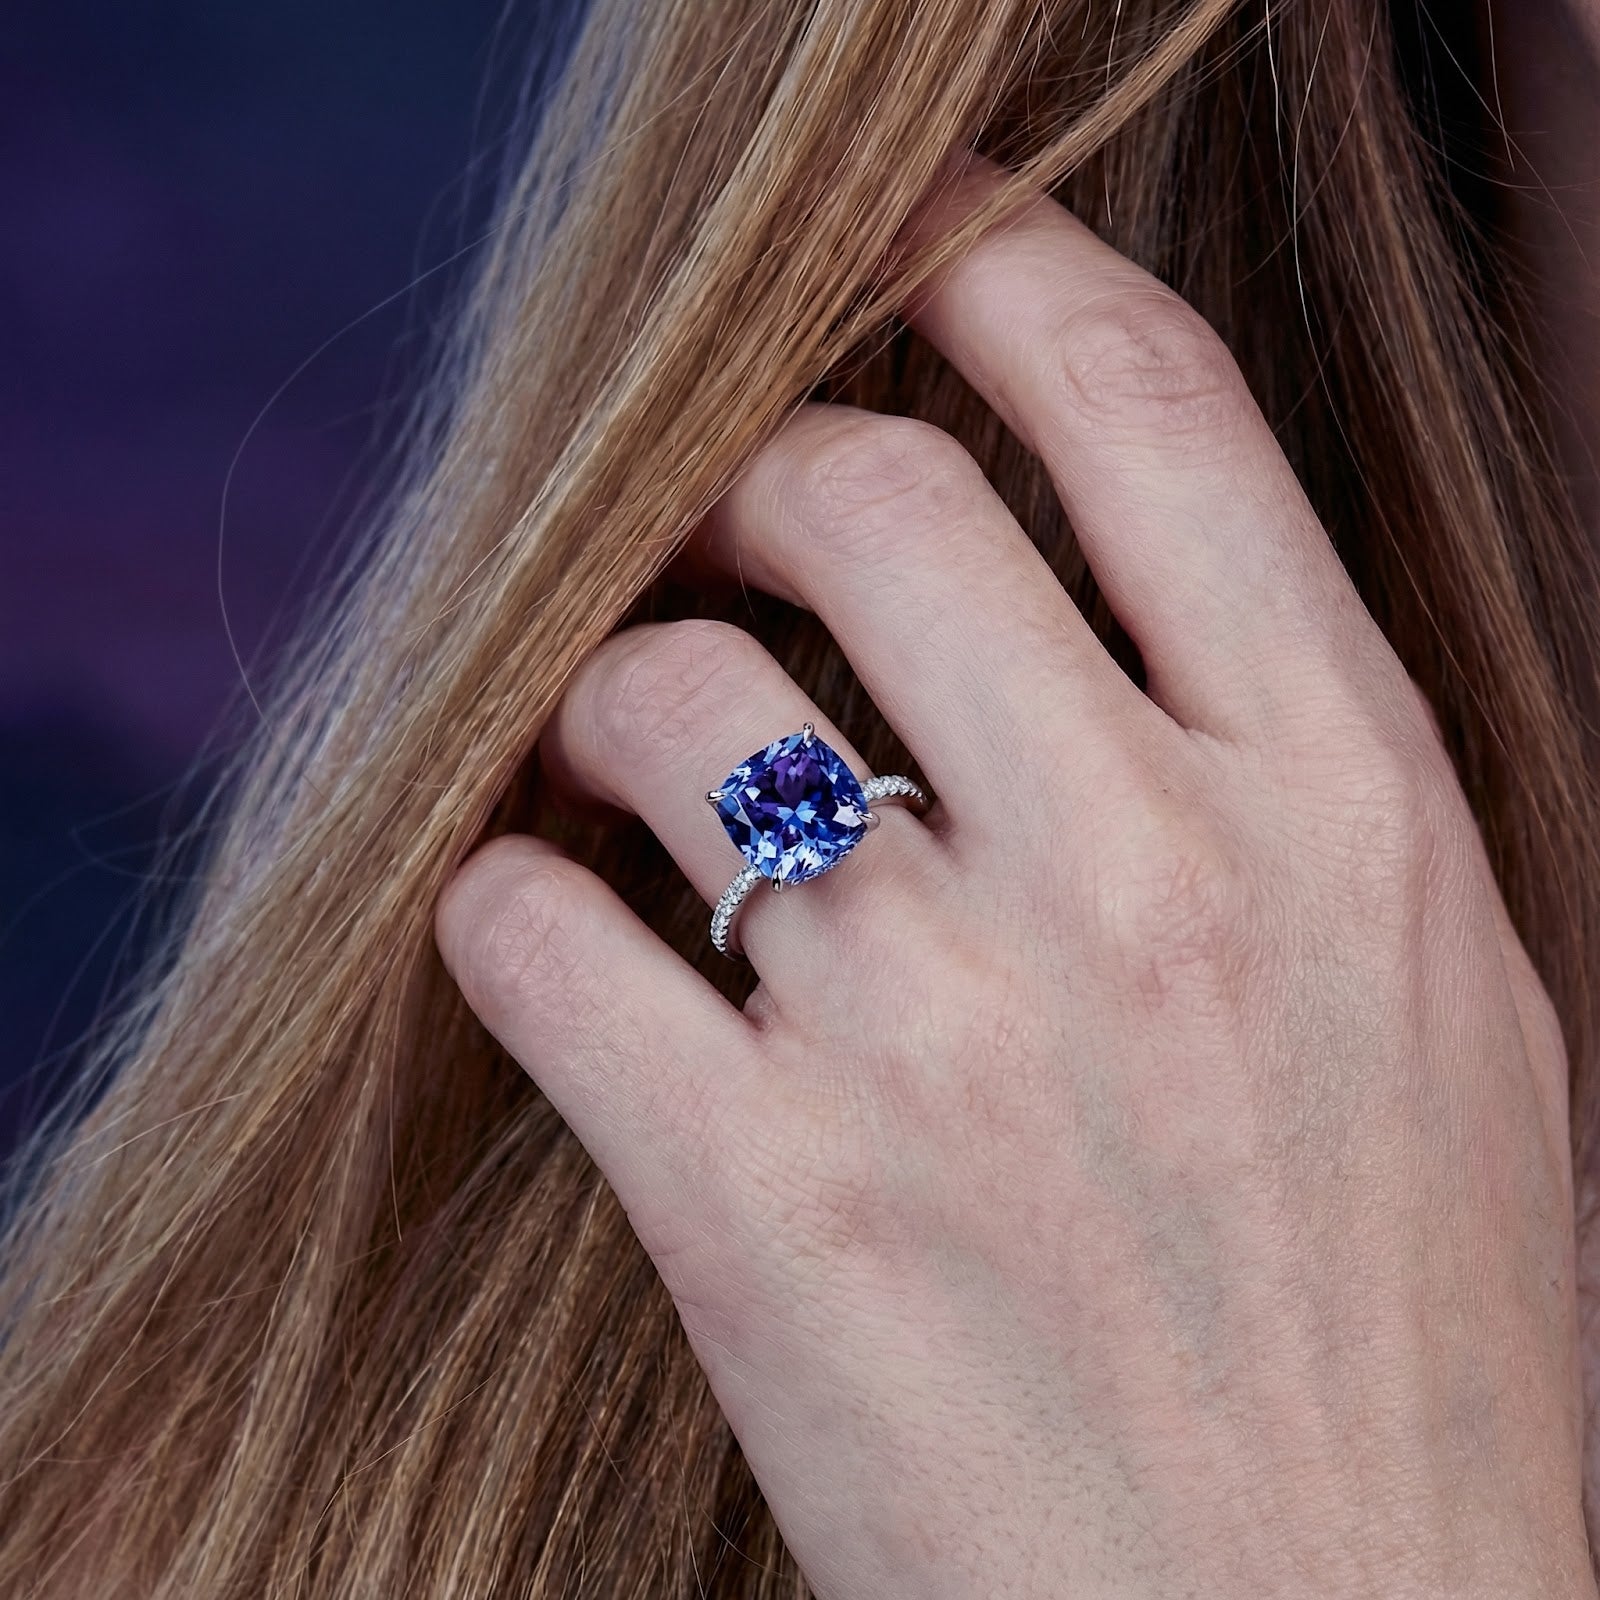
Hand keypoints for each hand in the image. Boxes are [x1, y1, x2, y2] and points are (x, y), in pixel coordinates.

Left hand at [436, 162, 1591, 1597]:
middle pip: (853, 495)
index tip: (892, 240)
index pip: (1142, 399)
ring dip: (606, 702)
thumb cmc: (1403, 1332)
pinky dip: (506, 903)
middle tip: (719, 560)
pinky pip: (533, 929)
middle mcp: (1150, 878)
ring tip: (628, 779)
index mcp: (1351, 803)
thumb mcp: (1416, 985)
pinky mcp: (768, 1208)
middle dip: (748, 488)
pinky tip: (557, 944)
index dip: (990, 260)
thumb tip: (1045, 584)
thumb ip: (1257, 759)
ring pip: (657, 695)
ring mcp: (945, 1039)